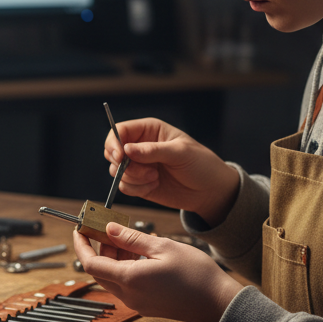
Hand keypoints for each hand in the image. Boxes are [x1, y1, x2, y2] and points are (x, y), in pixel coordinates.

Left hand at [71, 223, 242, 321]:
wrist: (219, 303)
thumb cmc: (196, 274)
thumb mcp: (163, 247)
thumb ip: (132, 238)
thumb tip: (109, 229)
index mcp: (129, 280)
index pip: (90, 263)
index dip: (81, 245)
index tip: (80, 230)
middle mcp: (128, 295)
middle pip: (99, 271)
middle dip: (99, 248)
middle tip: (108, 228)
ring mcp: (136, 303)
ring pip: (112, 277)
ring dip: (113, 258)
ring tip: (128, 238)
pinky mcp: (145, 306)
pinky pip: (125, 285)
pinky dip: (125, 268)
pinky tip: (139, 254)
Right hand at [105, 118, 238, 225]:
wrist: (209, 190)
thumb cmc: (201, 164)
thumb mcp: (180, 153)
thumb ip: (153, 150)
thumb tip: (127, 150)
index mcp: (149, 130)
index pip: (120, 131)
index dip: (114, 143)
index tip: (120, 157)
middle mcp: (139, 146)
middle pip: (113, 151)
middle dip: (123, 164)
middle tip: (144, 171)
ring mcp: (138, 166)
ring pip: (117, 171)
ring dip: (134, 178)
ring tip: (155, 178)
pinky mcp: (138, 183)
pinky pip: (124, 186)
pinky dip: (137, 189)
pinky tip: (154, 186)